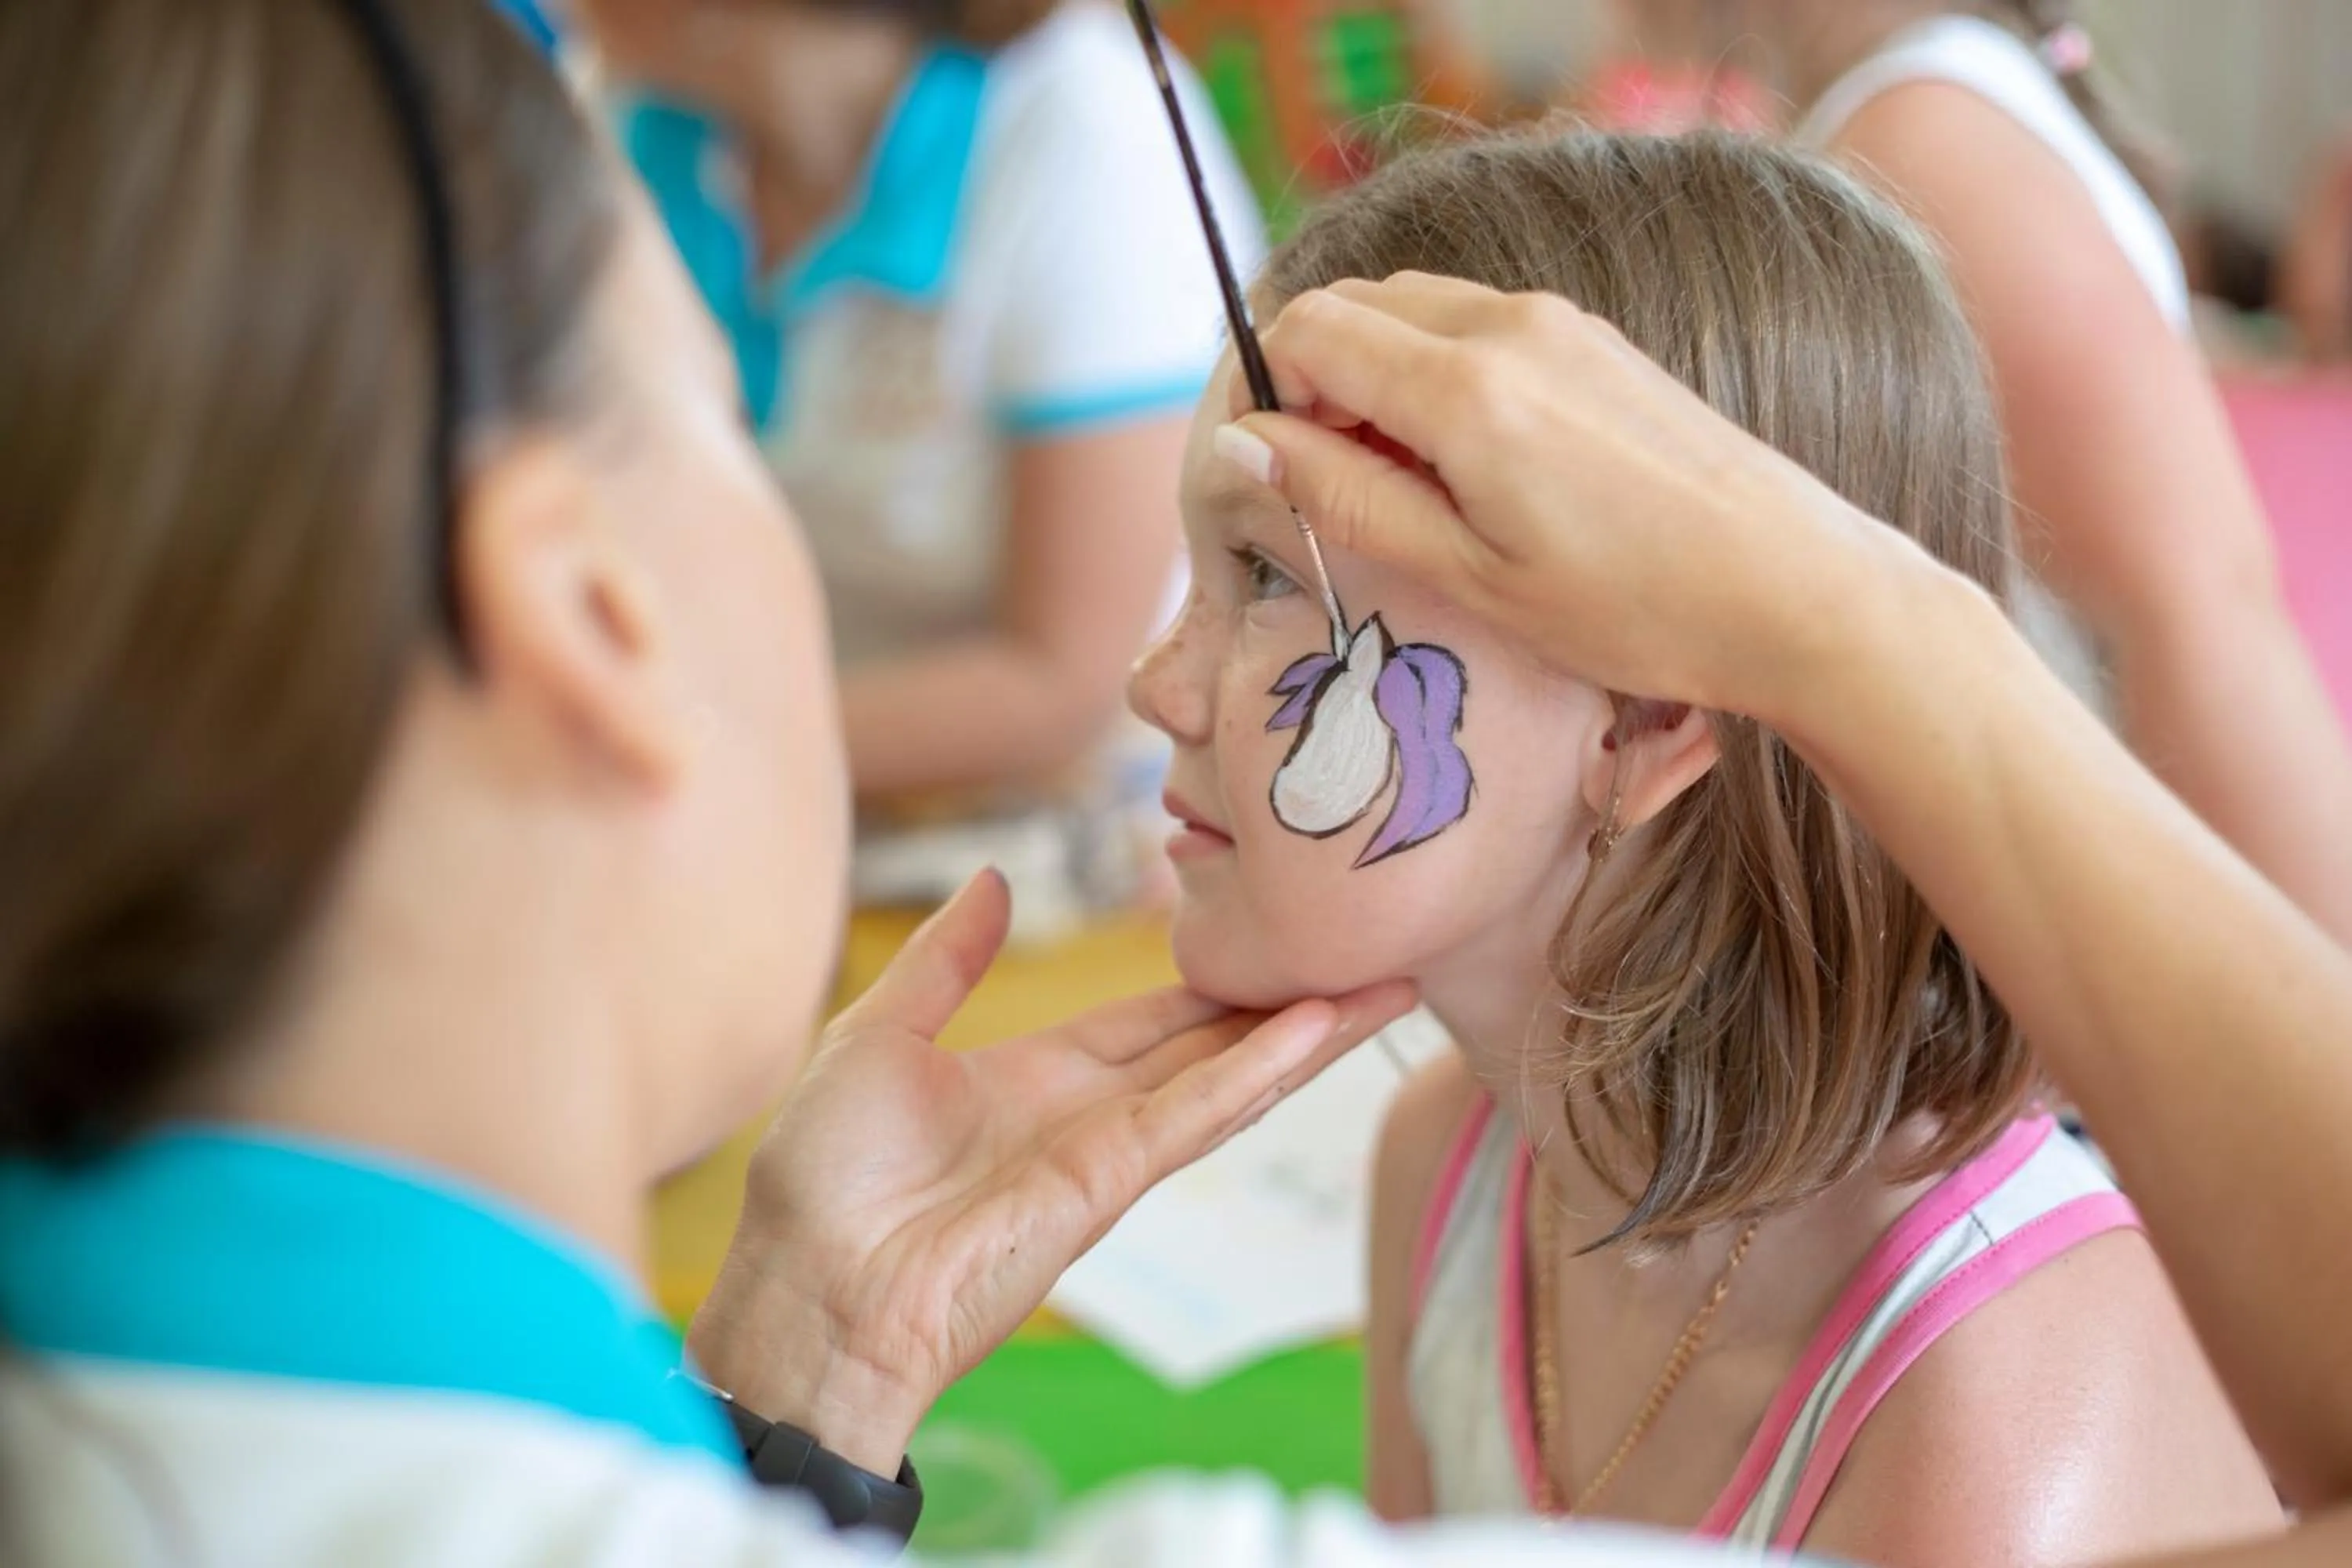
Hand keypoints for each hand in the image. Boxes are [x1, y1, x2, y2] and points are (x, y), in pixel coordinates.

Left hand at [689, 871, 1414, 1472]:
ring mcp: (1106, 1151)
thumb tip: (993, 878)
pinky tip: (1316, 1028)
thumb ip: (947, 961)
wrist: (804, 1288)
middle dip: (1290, 1000)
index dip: (1217, 981)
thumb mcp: (877, 1033)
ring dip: (1309, 1032)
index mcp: (1035, 1077)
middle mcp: (1087, 1113)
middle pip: (1212, 1042)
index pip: (1150, 1017)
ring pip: (1228, 1077)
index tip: (1281, 938)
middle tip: (1370, 946)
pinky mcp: (1108, 1183)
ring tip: (1390, 979)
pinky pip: (1195, 1114)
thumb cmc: (820, 1179)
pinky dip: (1258, 1071)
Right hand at [1219, 273, 1958, 724]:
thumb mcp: (1470, 576)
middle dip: (1310, 380)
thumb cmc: (1637, 607)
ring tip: (1396, 488)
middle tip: (1322, 486)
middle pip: (1353, 303)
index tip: (1268, 475)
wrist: (1798, 590)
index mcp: (1466, 387)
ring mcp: (1560, 324)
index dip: (1263, 396)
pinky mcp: (1595, 342)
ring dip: (1371, 378)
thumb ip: (1348, 499)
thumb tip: (1247, 446)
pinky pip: (1475, 326)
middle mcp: (1509, 326)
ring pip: (1412, 310)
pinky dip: (1433, 376)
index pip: (1307, 330)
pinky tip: (1463, 470)